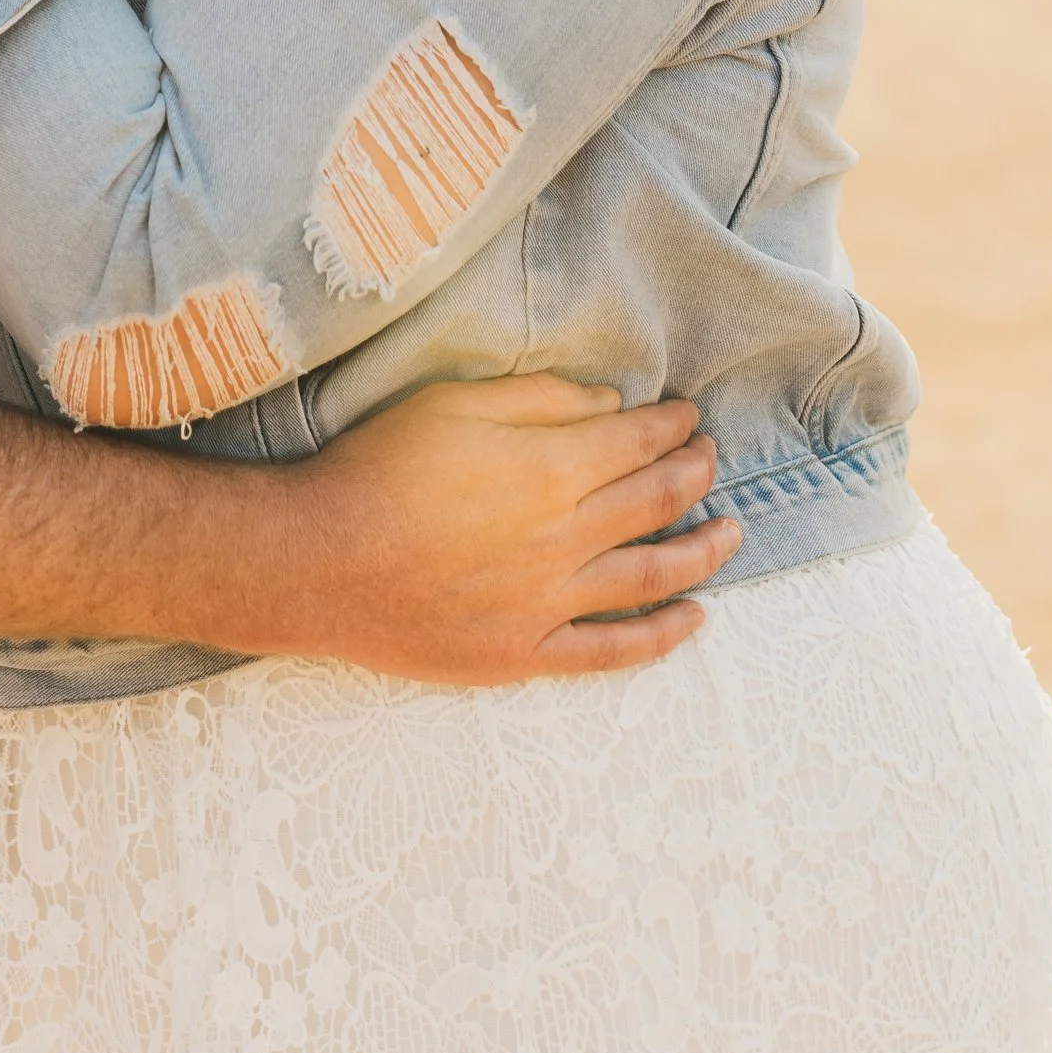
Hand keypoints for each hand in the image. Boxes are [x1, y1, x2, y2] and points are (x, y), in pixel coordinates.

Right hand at [276, 375, 737, 683]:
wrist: (318, 561)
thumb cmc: (377, 469)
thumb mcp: (451, 404)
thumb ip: (539, 400)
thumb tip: (611, 406)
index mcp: (546, 469)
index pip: (634, 442)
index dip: (671, 427)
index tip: (690, 417)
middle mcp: (561, 539)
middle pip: (653, 502)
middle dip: (693, 474)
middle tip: (711, 459)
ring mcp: (548, 603)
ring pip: (650, 577)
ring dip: (701, 551)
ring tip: (732, 532)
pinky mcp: (526, 652)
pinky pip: (612, 651)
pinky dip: (662, 636)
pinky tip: (695, 619)